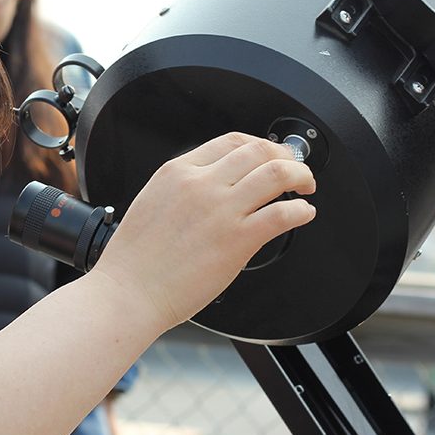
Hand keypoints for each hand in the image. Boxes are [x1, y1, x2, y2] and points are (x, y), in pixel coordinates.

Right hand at [91, 132, 315, 330]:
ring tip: (306, 186)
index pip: (231, 141)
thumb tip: (213, 185)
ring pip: (276, 174)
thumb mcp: (153, 202)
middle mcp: (201, 184)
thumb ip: (183, 188)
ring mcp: (220, 210)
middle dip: (286, 156)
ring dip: (300, 176)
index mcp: (178, 172)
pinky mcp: (237, 240)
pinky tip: (303, 214)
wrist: (128, 292)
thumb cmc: (135, 261)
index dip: (260, 145)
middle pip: (259, 150)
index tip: (270, 156)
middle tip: (296, 169)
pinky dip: (300, 210)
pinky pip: (282, 213)